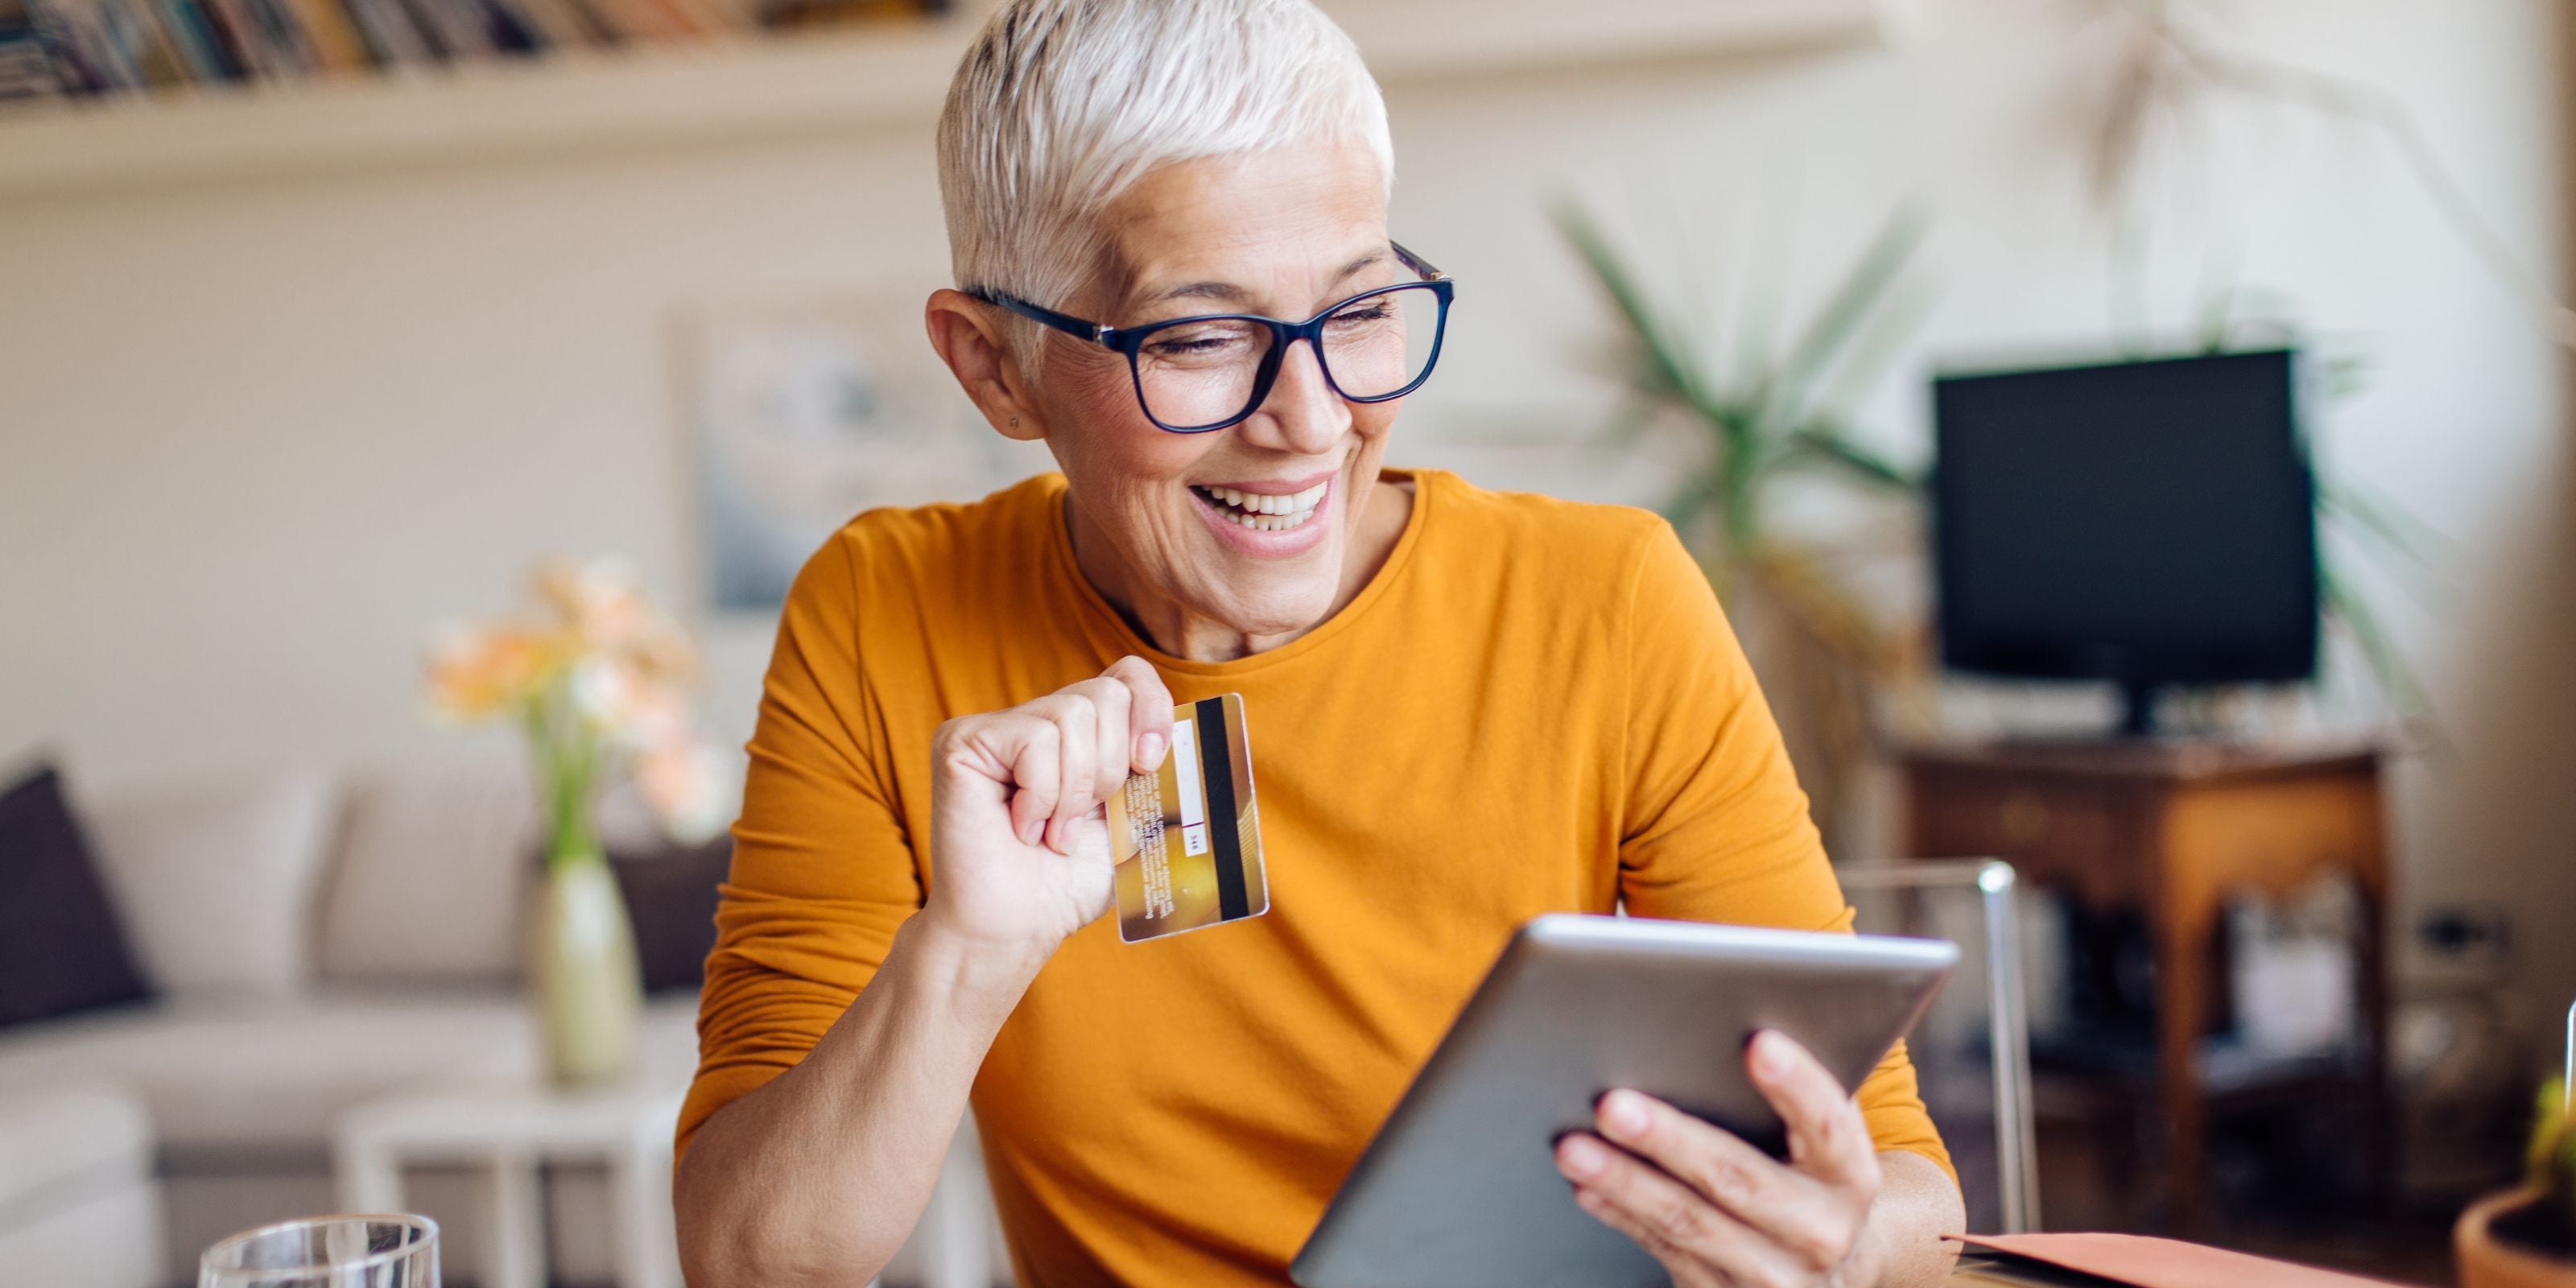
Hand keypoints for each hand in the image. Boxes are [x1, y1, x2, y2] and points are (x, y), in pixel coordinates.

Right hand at [923, 656, 1173, 952]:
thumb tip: (1203, 741)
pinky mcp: (962, 741)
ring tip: (1053, 832)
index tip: (1151, 762)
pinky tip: (1021, 828)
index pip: (1128, 676)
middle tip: (1085, 819)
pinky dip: (1042, 795)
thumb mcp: (1137, 825)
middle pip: (1106, 694)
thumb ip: (1163, 779)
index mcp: (1082, 736)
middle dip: (1112, 767)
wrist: (1017, 928)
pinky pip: (1034, 740)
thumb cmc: (1070, 884)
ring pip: (1072, 715)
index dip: (1151, 708)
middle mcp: (1037, 720)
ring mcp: (997, 727)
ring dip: (1076, 790)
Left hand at [1554, 1031, 1883, 1287]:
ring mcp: (1771, 1274)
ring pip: (1689, 1223)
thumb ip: (1792, 1093)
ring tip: (1573, 1147)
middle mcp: (1820, 1232)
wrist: (1824, 1266)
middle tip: (1613, 1104)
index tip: (1759, 1043)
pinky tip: (1587, 1187)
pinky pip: (1664, 1251)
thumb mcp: (1821, 1139)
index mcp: (1851, 1177)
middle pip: (1739, 1179)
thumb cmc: (1808, 1171)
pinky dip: (1621, 1215)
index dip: (1797, 1085)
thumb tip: (1731, 1021)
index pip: (1829, 1125)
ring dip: (1625, 1182)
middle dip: (1671, 1140)